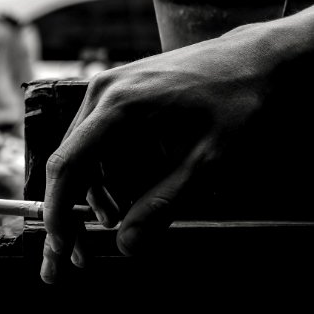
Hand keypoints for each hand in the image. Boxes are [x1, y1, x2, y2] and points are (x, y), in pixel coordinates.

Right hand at [39, 24, 278, 282]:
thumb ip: (165, 203)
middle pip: (71, 161)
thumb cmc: (237, 103)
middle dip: (75, 209)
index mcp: (120, 104)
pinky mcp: (123, 90)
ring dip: (97, 191)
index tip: (59, 247)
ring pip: (86, 151)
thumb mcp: (208, 160)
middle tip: (84, 253)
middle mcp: (105, 90)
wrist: (256, 60)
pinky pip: (101, 136)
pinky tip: (132, 190)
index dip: (58, 211)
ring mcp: (112, 86)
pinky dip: (110, 168)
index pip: (68, 164)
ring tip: (121, 220)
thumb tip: (127, 245)